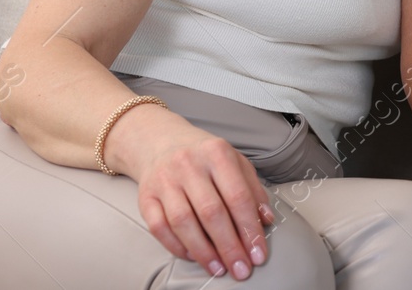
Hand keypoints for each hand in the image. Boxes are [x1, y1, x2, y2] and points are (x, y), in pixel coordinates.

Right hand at [111, 107, 274, 279]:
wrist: (160, 142)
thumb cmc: (204, 157)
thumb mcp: (234, 162)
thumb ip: (252, 189)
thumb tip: (266, 220)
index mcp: (217, 153)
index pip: (238, 196)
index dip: (249, 229)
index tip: (258, 253)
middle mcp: (189, 165)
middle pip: (211, 212)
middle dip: (229, 246)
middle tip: (241, 268)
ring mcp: (164, 181)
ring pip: (183, 222)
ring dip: (203, 251)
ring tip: (219, 268)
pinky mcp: (145, 197)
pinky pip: (159, 228)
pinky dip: (177, 246)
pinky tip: (193, 256)